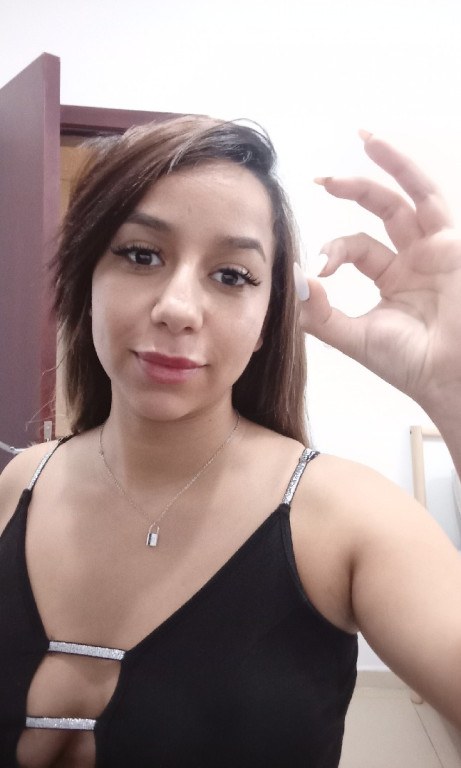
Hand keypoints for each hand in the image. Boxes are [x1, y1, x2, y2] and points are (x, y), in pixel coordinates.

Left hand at [297, 131, 460, 418]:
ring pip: (409, 196)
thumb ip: (319, 313)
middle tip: (320, 179)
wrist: (449, 377)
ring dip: (387, 165)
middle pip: (382, 211)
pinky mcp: (451, 244)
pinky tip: (381, 147)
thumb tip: (291, 281)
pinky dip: (406, 171)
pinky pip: (428, 199)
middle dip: (353, 190)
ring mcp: (436, 249)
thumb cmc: (410, 364)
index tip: (319, 269)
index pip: (356, 247)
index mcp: (393, 279)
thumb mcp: (353, 336)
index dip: (333, 250)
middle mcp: (415, 259)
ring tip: (363, 137)